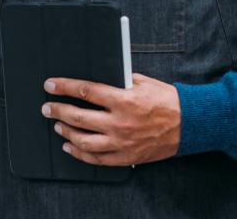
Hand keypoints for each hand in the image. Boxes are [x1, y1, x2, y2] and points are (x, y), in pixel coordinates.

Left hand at [42, 73, 180, 165]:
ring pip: (83, 140)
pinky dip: (80, 153)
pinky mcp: (125, 156)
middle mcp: (119, 122)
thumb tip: (100, 78)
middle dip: (58, 110)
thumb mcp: (143, 82)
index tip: (51, 85)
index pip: (85, 91)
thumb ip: (121, 80)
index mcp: (123, 100)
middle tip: (47, 107)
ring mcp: (121, 142)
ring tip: (58, 125)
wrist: (189, 124)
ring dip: (66, 132)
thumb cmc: (167, 101)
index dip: (64, 87)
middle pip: (78, 116)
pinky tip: (71, 147)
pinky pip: (96, 159)